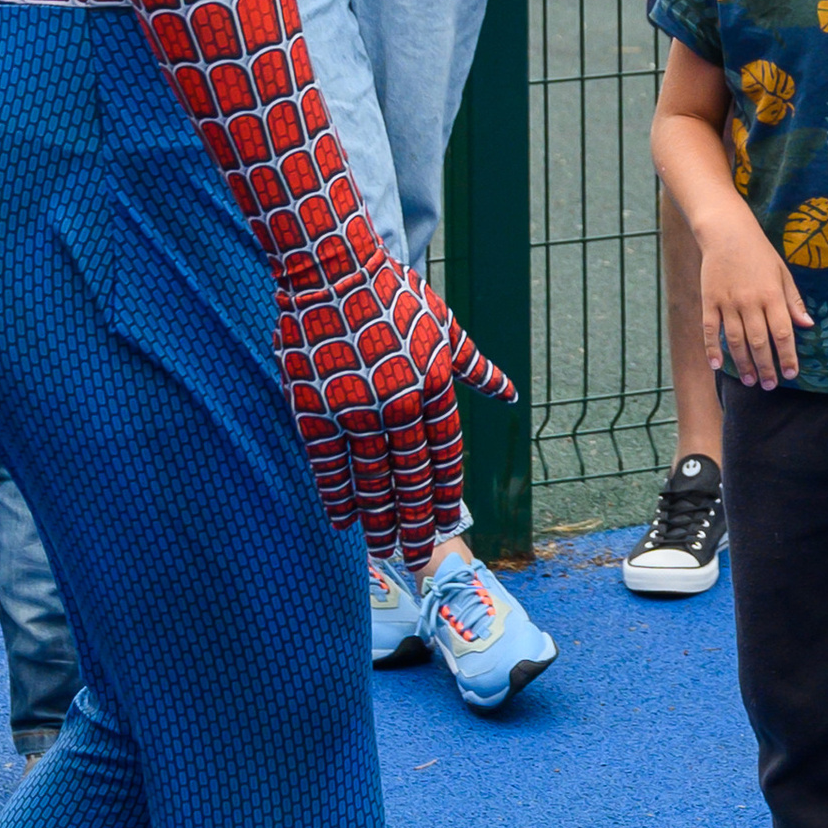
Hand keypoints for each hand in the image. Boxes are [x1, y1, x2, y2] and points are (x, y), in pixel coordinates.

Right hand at [273, 237, 509, 573]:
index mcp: (433, 387)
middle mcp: (398, 404)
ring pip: (370, 479)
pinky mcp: (316, 408)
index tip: (445, 525)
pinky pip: (328, 463)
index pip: (443, 457)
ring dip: (377, 519)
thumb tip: (511, 396)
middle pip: (408, 478)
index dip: (442, 495)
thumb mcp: (446, 329)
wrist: (333, 269)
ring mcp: (356, 409)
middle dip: (414, 523)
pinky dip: (335, 494)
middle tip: (416, 559)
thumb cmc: (393, 296)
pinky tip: (341, 520)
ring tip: (381, 550)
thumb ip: (477, 369)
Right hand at [698, 214, 812, 388]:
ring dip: (743, 364)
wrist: (727, 232)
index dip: (787, 356)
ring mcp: (728, 302)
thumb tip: (808, 325)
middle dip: (766, 367)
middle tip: (769, 385)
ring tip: (750, 381)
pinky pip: (711, 330)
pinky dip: (713, 349)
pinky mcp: (709, 301)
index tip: (791, 374)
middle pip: (759, 342)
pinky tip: (718, 366)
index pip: (782, 333)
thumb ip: (793, 301)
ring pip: (736, 340)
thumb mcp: (782, 273)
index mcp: (772, 295)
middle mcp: (750, 301)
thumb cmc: (760, 253)